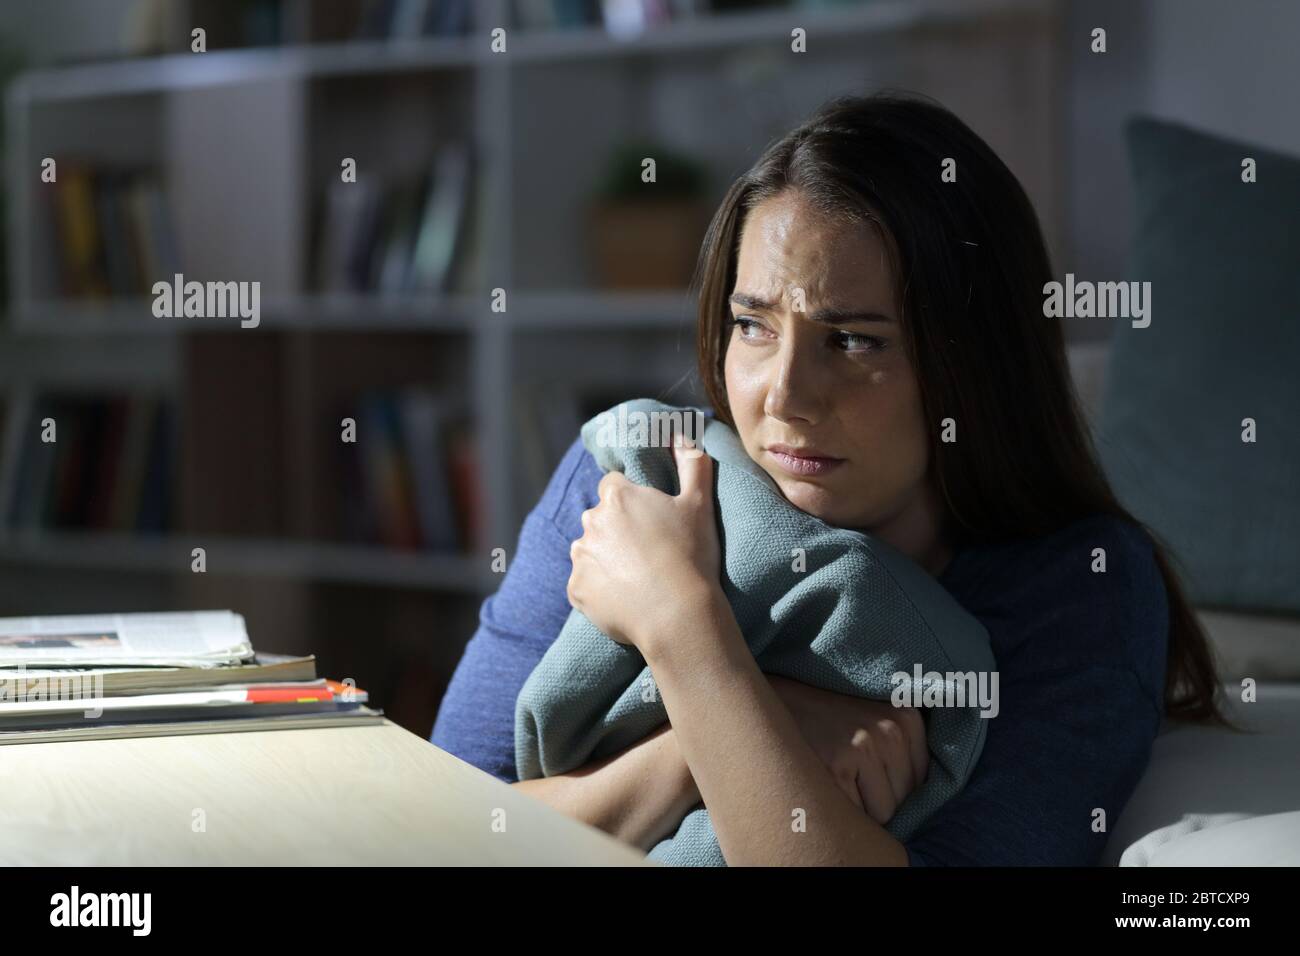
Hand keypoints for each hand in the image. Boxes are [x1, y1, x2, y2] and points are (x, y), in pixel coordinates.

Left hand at [567, 434, 720, 649]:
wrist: (678, 616)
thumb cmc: (692, 556)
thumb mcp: (699, 504)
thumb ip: (692, 464)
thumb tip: (684, 434)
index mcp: (618, 497)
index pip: (613, 486)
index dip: (632, 501)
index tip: (650, 520)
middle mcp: (591, 521)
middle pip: (599, 518)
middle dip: (616, 529)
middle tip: (647, 551)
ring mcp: (580, 557)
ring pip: (589, 549)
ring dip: (604, 557)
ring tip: (636, 577)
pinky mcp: (576, 589)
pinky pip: (584, 583)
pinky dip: (598, 588)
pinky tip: (625, 597)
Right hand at [769, 674, 928, 825]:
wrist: (769, 704)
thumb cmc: (824, 720)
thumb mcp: (874, 719)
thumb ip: (901, 751)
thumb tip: (923, 802)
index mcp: (907, 717)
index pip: (921, 783)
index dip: (893, 787)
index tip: (868, 773)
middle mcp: (891, 729)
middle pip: (904, 800)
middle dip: (878, 797)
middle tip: (847, 772)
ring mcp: (864, 746)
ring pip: (884, 814)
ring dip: (861, 806)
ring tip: (835, 775)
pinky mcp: (837, 766)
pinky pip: (857, 816)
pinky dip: (840, 810)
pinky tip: (824, 782)